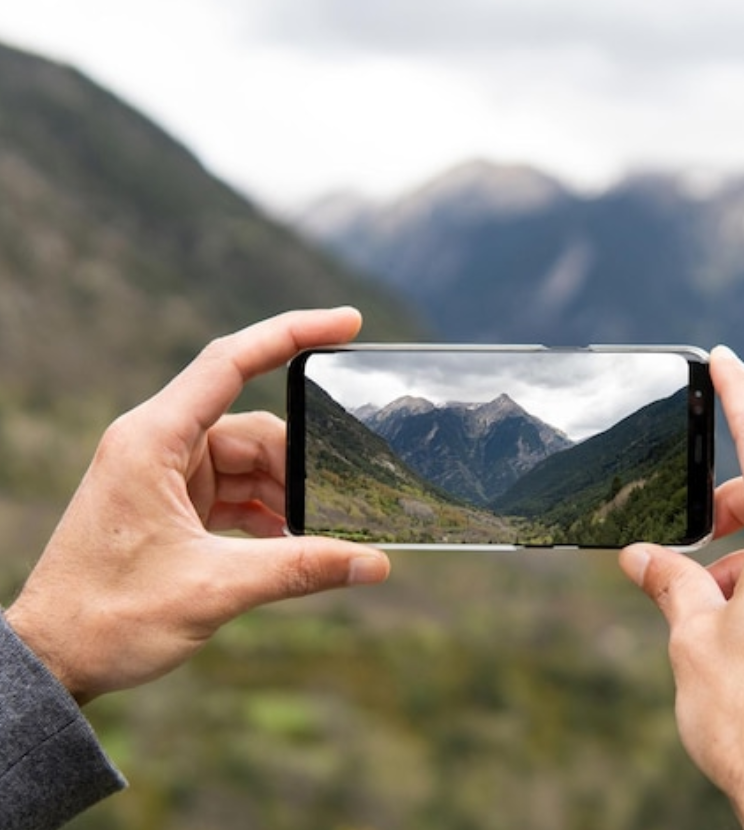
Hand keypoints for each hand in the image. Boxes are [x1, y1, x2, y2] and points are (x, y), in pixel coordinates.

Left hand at [4, 308, 390, 703]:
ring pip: (250, 463)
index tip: (348, 322)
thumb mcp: (215, 589)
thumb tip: (374, 564)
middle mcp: (157, 445)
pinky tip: (292, 545)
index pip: (231, 362)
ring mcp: (164, 475)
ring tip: (315, 540)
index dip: (292, 334)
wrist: (53, 659)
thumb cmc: (108, 617)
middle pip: (254, 429)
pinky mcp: (171, 505)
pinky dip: (267, 514)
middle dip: (301, 467)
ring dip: (286, 498)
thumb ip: (300, 568)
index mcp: (153, 440)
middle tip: (339, 508)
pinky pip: (235, 491)